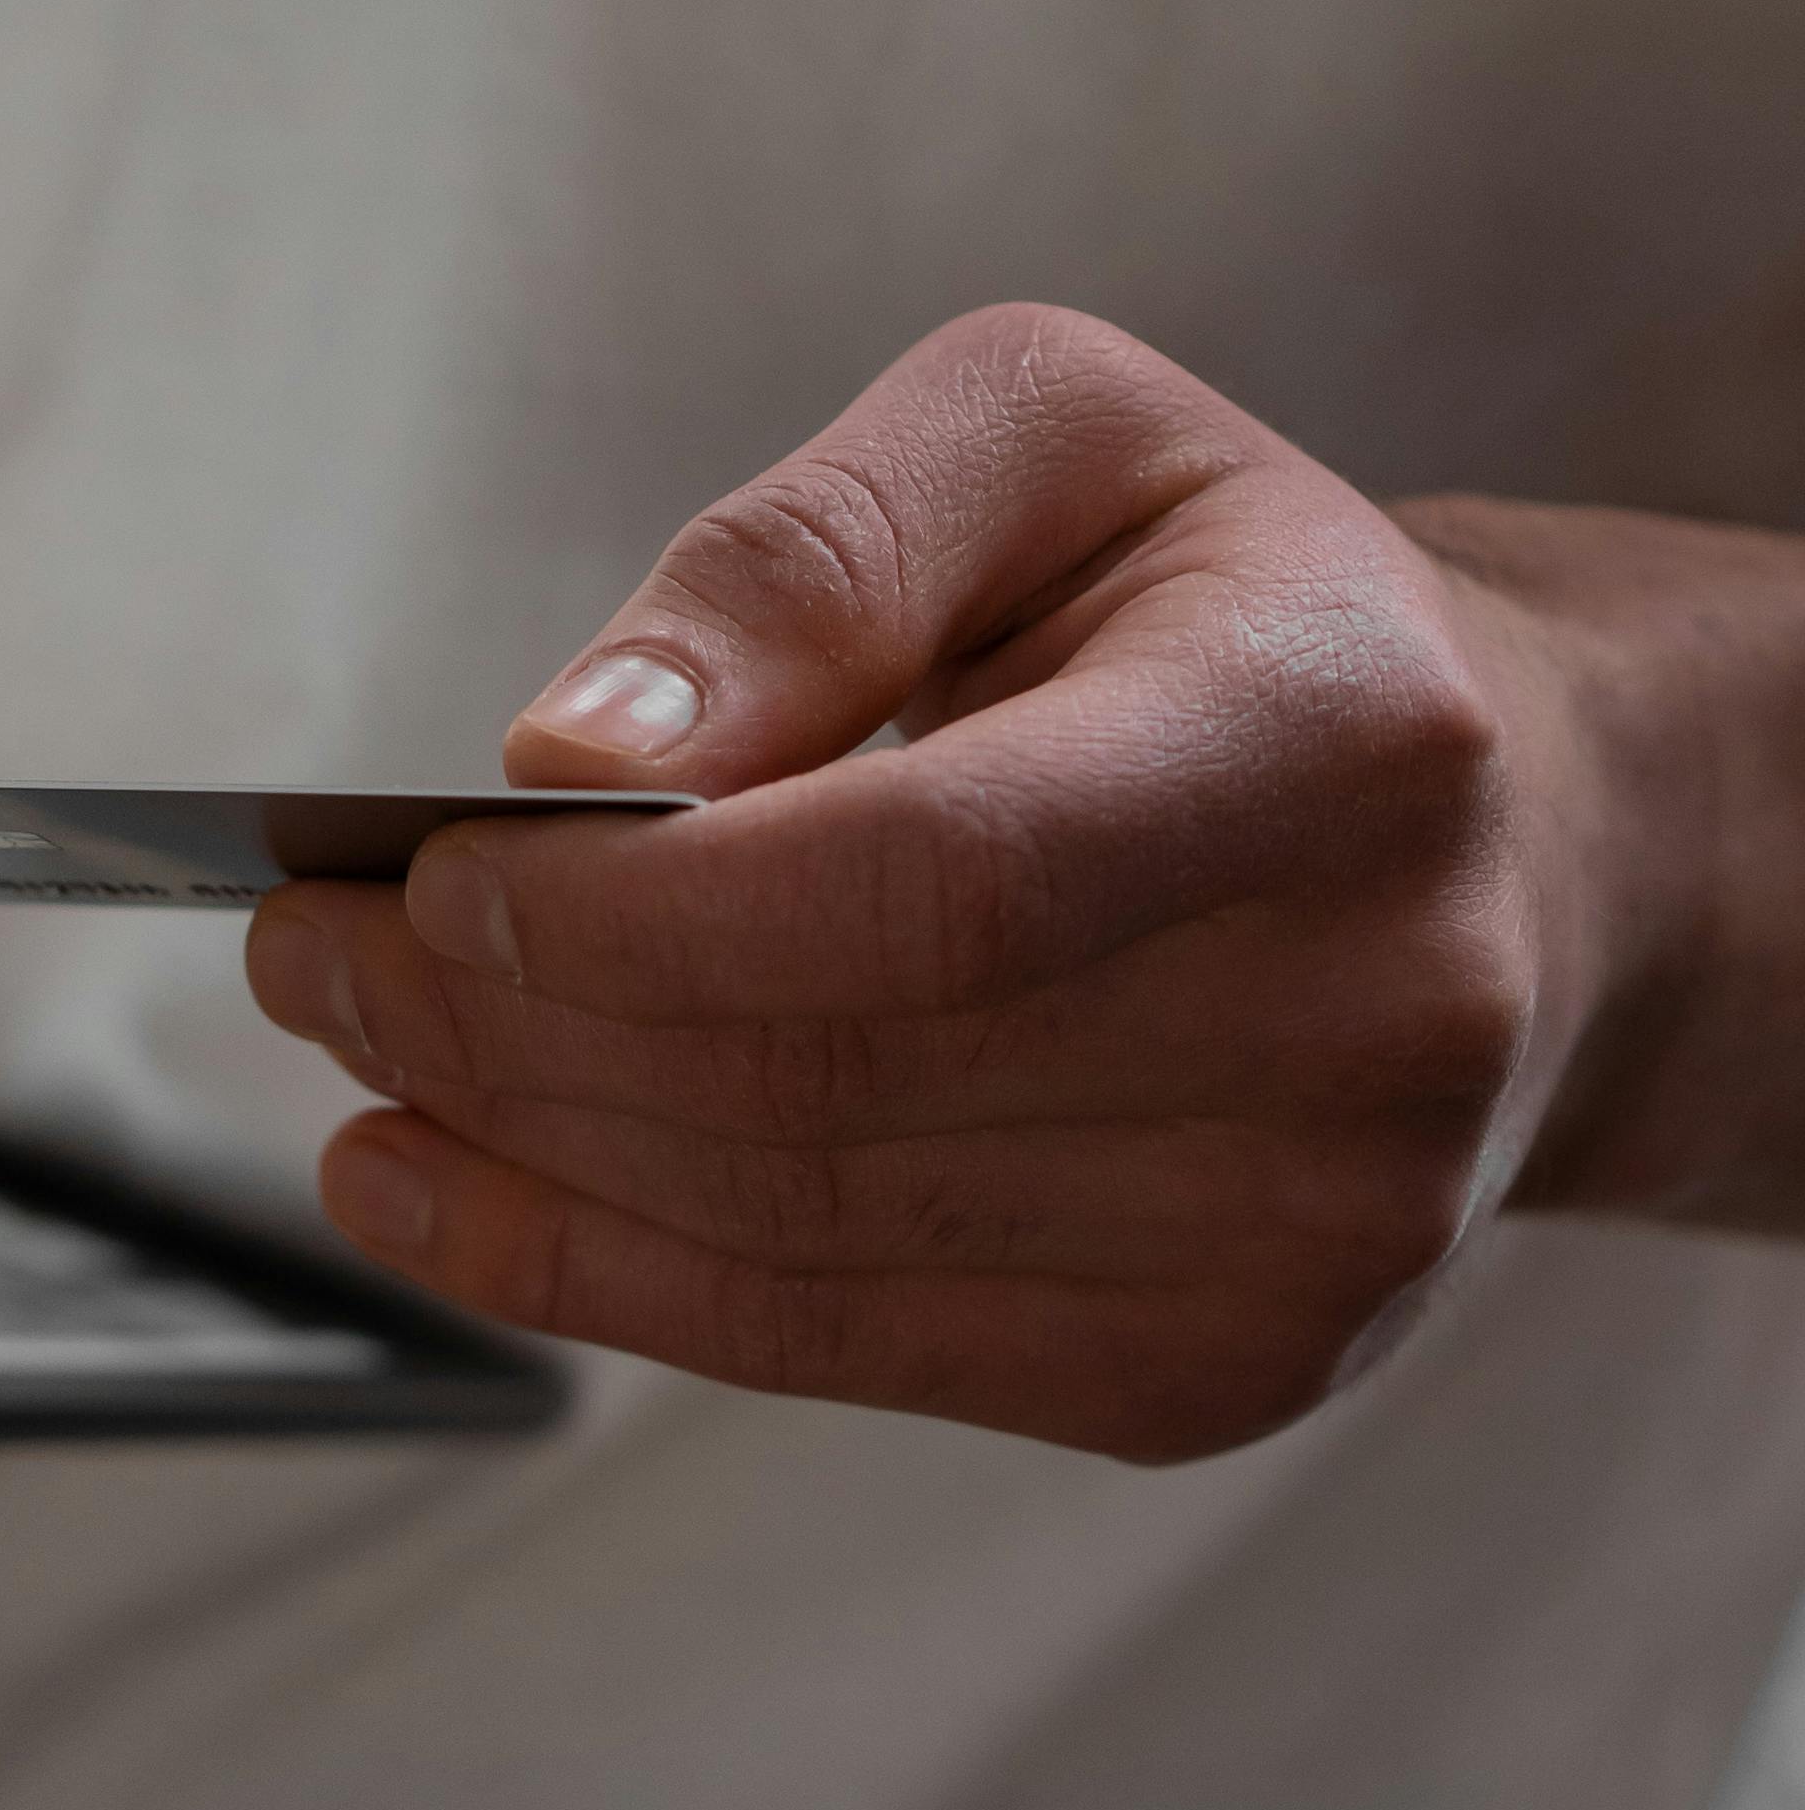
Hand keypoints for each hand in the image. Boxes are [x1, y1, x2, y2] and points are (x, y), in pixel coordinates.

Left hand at [244, 306, 1637, 1463]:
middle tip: (312, 944)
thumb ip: (809, 558)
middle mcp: (1371, 1018)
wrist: (1497, 850)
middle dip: (510, 1022)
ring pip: (802, 1230)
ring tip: (350, 1042)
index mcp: (1338, 739)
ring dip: (518, 1146)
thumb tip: (577, 756)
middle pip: (834, 1074)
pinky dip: (602, 1269)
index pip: (935, 888)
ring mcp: (1310, 1238)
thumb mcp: (1046, 440)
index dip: (644, 914)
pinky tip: (446, 1187)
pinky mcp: (1220, 1370)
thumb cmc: (1227, 608)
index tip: (434, 870)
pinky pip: (838, 1344)